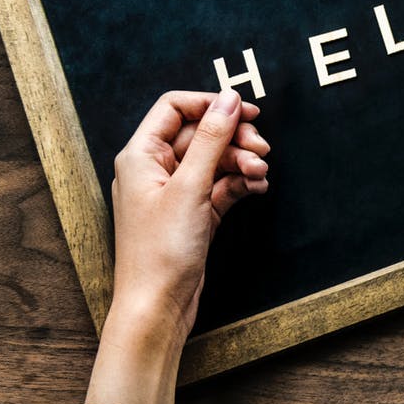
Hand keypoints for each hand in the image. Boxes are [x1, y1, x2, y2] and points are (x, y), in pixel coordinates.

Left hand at [85, 87, 269, 403]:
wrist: (158, 304)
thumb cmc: (161, 250)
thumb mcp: (190, 187)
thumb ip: (213, 139)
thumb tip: (230, 99)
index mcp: (141, 155)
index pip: (175, 108)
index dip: (212, 105)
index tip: (248, 112)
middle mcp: (156, 169)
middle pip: (202, 135)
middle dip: (235, 138)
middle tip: (262, 149)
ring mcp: (176, 193)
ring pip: (216, 161)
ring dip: (242, 163)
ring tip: (262, 175)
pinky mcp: (195, 214)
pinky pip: (222, 186)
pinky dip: (240, 184)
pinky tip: (257, 188)